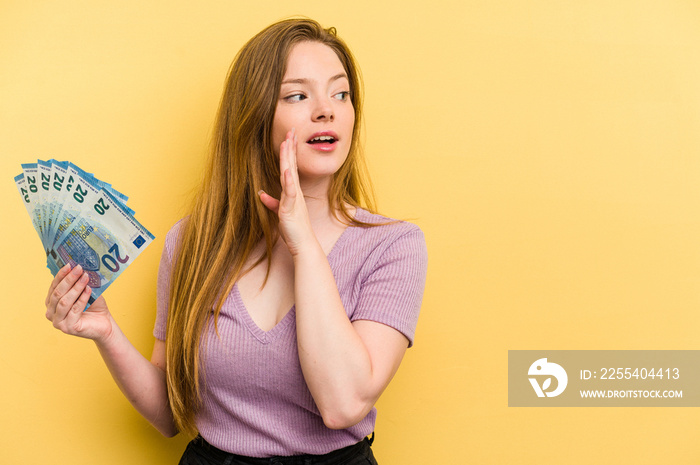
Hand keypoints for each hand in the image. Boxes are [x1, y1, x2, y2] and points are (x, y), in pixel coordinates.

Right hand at [45, 263, 113, 342]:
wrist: (104, 323)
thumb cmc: (93, 307)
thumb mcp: (85, 292)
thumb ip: (78, 282)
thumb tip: (78, 266)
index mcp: (51, 303)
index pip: (53, 287)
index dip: (61, 275)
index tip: (69, 264)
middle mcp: (51, 313)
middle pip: (57, 293)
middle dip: (68, 279)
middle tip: (79, 269)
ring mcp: (58, 322)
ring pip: (64, 301)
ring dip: (76, 287)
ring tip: (85, 277)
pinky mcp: (68, 328)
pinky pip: (74, 310)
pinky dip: (82, 298)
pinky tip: (88, 290)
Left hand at [258, 128, 315, 255]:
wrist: (303, 244)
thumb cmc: (294, 229)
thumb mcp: (280, 212)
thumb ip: (271, 202)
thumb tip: (262, 194)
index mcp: (292, 192)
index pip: (290, 168)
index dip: (289, 152)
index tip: (289, 138)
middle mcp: (295, 192)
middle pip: (291, 165)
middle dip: (290, 148)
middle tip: (291, 131)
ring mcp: (294, 198)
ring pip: (290, 174)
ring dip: (288, 158)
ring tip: (288, 142)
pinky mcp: (291, 208)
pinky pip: (290, 192)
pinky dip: (289, 180)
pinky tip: (287, 170)